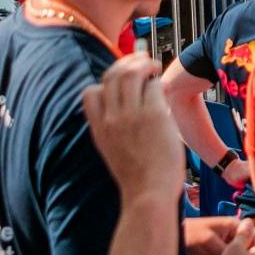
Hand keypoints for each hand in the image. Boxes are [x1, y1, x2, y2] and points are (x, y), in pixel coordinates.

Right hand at [81, 53, 188, 205]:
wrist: (148, 195)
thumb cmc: (139, 179)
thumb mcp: (114, 153)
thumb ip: (115, 131)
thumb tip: (127, 111)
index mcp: (99, 130)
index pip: (90, 93)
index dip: (105, 81)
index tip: (120, 79)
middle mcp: (111, 119)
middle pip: (112, 76)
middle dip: (126, 62)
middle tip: (140, 60)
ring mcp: (130, 115)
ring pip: (131, 74)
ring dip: (143, 64)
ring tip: (153, 66)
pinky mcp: (152, 115)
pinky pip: (154, 86)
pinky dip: (158, 82)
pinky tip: (164, 85)